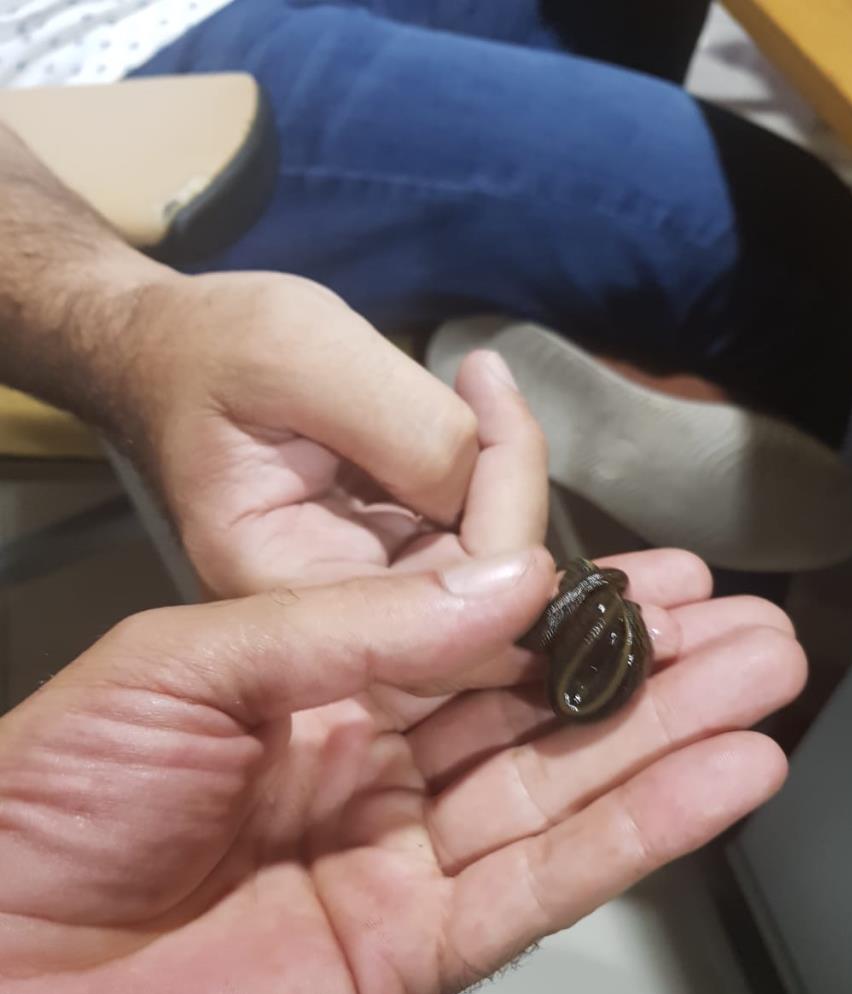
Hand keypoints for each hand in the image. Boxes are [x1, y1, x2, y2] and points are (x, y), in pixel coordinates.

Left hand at [0, 550, 803, 993]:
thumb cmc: (50, 804)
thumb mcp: (188, 667)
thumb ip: (357, 631)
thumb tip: (512, 585)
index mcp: (313, 697)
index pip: (472, 644)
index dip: (572, 611)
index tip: (670, 573)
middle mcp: (372, 779)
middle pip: (537, 720)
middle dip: (651, 671)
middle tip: (757, 624)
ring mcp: (401, 872)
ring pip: (562, 796)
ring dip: (672, 741)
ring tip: (772, 681)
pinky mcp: (417, 961)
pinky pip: (545, 888)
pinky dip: (641, 836)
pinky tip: (729, 780)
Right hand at [118, 272, 540, 594]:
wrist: (172, 355)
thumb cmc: (214, 347)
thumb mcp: (299, 353)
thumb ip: (403, 429)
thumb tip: (485, 488)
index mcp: (280, 588)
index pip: (434, 612)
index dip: (501, 524)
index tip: (495, 409)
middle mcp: (328, 621)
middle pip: (478, 606)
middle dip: (511, 492)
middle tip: (490, 388)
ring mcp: (366, 598)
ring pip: (490, 576)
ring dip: (506, 479)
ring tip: (480, 387)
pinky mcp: (391, 565)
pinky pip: (474, 543)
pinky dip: (492, 476)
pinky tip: (477, 410)